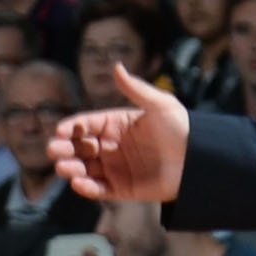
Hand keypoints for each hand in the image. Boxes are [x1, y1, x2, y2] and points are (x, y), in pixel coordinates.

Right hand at [53, 61, 192, 202]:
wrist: (201, 160)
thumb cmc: (182, 128)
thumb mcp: (160, 104)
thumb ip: (135, 88)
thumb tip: (116, 66)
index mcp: (118, 124)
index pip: (88, 124)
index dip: (73, 127)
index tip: (61, 131)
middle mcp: (113, 146)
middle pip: (81, 147)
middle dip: (65, 149)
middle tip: (53, 150)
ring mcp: (117, 168)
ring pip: (86, 169)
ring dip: (71, 168)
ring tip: (63, 168)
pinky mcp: (124, 188)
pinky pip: (100, 190)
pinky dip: (87, 188)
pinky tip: (79, 184)